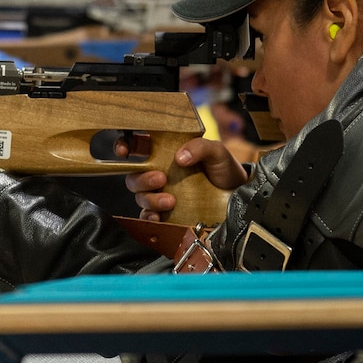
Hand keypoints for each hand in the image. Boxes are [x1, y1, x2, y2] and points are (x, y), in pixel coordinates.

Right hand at [123, 137, 246, 221]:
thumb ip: (199, 147)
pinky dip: (150, 217)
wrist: (237, 195)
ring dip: (150, 199)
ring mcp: (161, 194)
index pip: (136, 146)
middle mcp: (159, 172)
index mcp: (165, 152)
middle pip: (133, 175)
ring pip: (140, 196)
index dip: (125, 145)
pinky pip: (147, 216)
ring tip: (170, 201)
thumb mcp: (216, 151)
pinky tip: (159, 216)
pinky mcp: (166, 213)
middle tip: (161, 178)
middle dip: (142, 178)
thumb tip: (179, 157)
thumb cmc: (224, 168)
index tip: (124, 150)